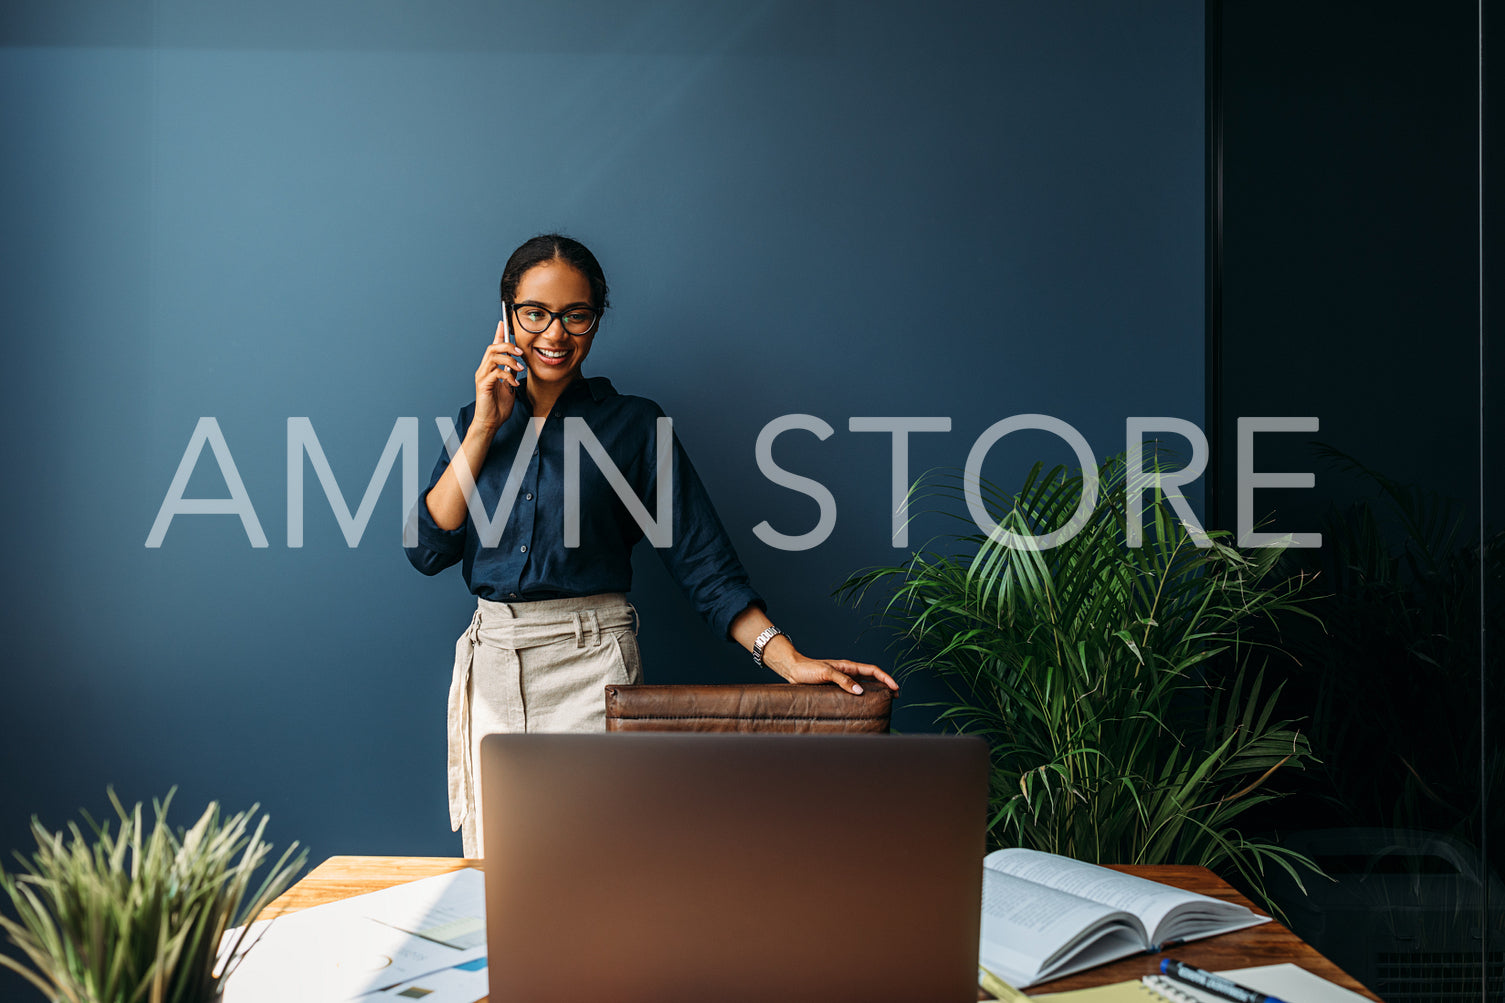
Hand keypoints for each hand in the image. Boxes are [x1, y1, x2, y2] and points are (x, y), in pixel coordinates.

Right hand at [472, 320, 523, 431]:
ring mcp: (482, 377)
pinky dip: (507, 375)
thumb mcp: (509, 387)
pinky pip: (495, 373)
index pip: (493, 347)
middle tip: (520, 352)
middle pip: (492, 348)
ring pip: (492, 357)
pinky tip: (514, 384)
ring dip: (508, 360)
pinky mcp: (483, 385)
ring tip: (520, 368)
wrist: (491, 423)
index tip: (504, 322)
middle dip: (507, 345)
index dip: (498, 334)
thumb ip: (511, 374)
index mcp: (490, 368)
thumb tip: (517, 364)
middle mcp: (484, 370)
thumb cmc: (498, 407)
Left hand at [761, 636, 897, 695]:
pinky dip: (862, 696)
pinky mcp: (836, 686)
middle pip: (872, 677)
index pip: (873, 670)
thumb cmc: (807, 669)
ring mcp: (843, 679)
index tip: (895, 688)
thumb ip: (843, 681)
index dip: (886, 678)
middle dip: (885, 685)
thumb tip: (860, 691)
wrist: (792, 669)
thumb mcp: (826, 673)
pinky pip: (853, 690)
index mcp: (848, 666)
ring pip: (864, 684)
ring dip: (875, 691)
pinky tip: (863, 704)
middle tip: (895, 697)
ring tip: (883, 701)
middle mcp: (848, 672)